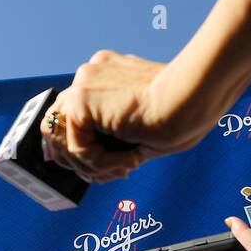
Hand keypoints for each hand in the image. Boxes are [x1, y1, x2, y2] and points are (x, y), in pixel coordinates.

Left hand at [39, 51, 217, 182]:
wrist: (193, 98)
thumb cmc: (183, 114)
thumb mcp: (139, 130)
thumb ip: (111, 142)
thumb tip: (88, 171)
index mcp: (105, 78)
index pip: (74, 118)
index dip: (85, 152)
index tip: (115, 168)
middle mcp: (89, 77)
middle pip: (57, 128)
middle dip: (80, 162)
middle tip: (115, 173)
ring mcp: (82, 85)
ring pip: (64, 142)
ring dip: (93, 166)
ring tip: (127, 166)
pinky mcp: (81, 100)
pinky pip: (77, 149)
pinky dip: (101, 164)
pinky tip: (130, 158)